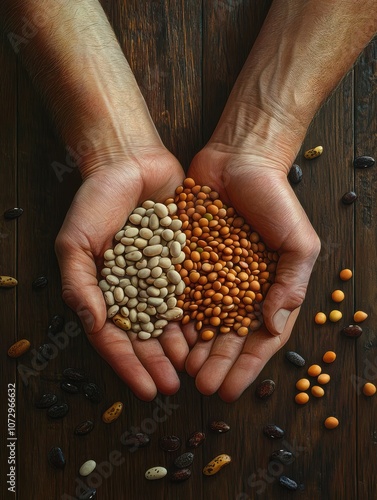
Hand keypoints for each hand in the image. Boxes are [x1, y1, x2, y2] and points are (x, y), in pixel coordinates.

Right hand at [55, 149, 188, 400]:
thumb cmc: (96, 200)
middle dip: (159, 363)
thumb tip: (92, 324)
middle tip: (175, 388)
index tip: (146, 389)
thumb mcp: (76, 240)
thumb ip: (80, 283)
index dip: (129, 365)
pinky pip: (195, 291)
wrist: (130, 162)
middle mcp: (137, 289)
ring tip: (196, 369)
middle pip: (147, 336)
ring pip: (174, 320)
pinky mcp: (186, 260)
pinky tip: (213, 333)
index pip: (115, 337)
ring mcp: (163, 277)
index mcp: (107, 291)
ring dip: (183, 346)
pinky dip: (202, 313)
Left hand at [183, 145, 319, 401]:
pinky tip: (165, 336)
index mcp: (268, 289)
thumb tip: (273, 324)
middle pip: (226, 336)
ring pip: (200, 321)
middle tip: (202, 387)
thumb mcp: (298, 241)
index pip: (259, 338)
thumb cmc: (276, 199)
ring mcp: (210, 276)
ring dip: (192, 348)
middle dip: (216, 364)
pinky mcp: (186, 260)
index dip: (246, 366)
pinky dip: (173, 316)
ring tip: (182, 370)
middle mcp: (238, 289)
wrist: (240, 160)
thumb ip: (292, 282)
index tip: (231, 390)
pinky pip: (178, 293)